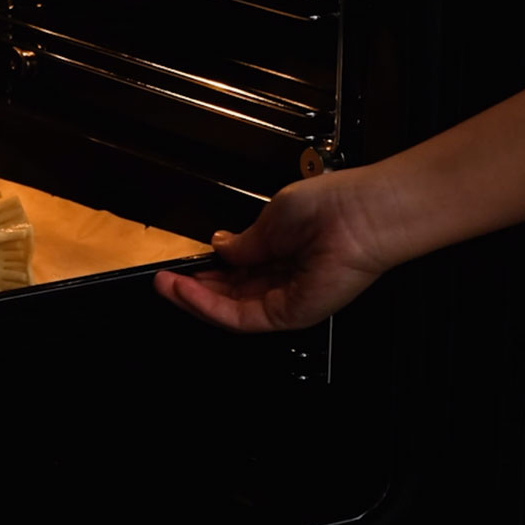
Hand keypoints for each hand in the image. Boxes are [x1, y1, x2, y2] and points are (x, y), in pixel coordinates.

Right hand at [153, 168, 391, 331]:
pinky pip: (239, 317)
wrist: (360, 215)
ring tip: (165, 285)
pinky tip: (186, 290)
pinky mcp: (288, 314)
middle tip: (164, 280)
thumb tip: (219, 245)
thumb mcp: (273, 217)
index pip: (237, 271)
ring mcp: (287, 300)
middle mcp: (284, 279)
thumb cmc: (331, 206)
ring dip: (193, 299)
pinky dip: (208, 306)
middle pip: (229, 295)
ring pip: (229, 310)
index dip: (206, 270)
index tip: (181, 265)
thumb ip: (244, 240)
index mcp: (282, 252)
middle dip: (194, 288)